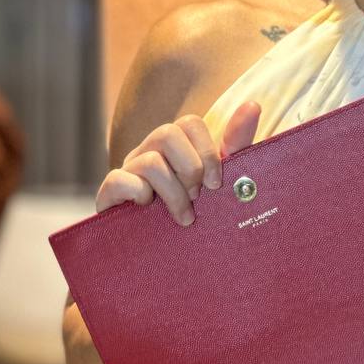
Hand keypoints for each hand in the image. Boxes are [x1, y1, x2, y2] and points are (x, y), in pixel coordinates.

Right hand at [95, 99, 261, 224]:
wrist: (167, 259)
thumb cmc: (197, 214)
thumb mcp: (221, 182)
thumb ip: (236, 146)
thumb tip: (253, 104)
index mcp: (176, 148)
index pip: (189, 123)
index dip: (207, 151)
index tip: (216, 183)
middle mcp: (149, 153)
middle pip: (167, 133)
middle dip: (191, 169)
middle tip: (197, 197)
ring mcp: (128, 172)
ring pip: (149, 160)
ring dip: (174, 192)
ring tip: (183, 216)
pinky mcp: (109, 195)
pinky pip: (118, 180)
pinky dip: (139, 194)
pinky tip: (148, 211)